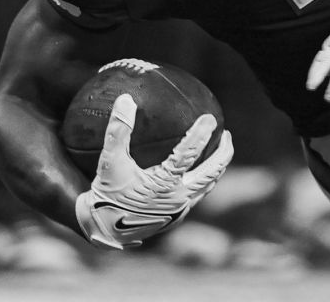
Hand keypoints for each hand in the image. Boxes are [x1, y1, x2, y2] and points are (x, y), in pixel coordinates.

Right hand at [74, 94, 233, 249]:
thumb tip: (126, 99)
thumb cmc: (107, 192)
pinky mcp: (177, 217)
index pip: (188, 154)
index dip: (200, 134)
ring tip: (219, 150)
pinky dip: (204, 180)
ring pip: (207, 185)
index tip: (210, 117)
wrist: (103, 229)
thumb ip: (118, 130)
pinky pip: (197, 195)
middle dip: (223, 152)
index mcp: (163, 184)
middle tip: (226, 133)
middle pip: (211, 172)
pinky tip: (198, 171)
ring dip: (217, 167)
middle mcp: (178, 198)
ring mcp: (180, 209)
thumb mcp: (109, 161)